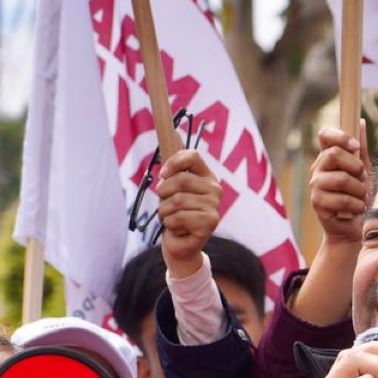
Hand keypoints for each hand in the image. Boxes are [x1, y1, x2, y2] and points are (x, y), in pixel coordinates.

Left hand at [156, 149, 221, 278]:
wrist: (180, 247)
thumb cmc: (175, 216)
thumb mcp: (171, 190)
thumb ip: (174, 167)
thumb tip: (173, 130)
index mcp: (206, 177)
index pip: (192, 156)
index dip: (174, 162)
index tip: (162, 175)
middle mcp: (214, 189)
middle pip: (181, 180)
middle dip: (163, 194)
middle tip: (165, 206)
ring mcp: (215, 206)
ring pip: (177, 200)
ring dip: (165, 212)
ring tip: (171, 219)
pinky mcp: (210, 222)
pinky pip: (179, 216)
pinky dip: (171, 224)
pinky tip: (177, 229)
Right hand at [309, 127, 368, 247]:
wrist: (354, 229)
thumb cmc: (359, 199)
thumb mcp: (364, 172)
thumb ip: (361, 150)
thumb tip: (361, 122)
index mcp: (328, 158)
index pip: (325, 135)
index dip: (340, 136)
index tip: (355, 146)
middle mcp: (318, 169)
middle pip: (333, 154)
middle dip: (355, 167)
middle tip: (362, 179)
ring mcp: (315, 185)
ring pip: (341, 178)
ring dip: (359, 190)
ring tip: (361, 198)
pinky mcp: (317, 203)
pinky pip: (342, 198)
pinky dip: (357, 205)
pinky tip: (356, 210)